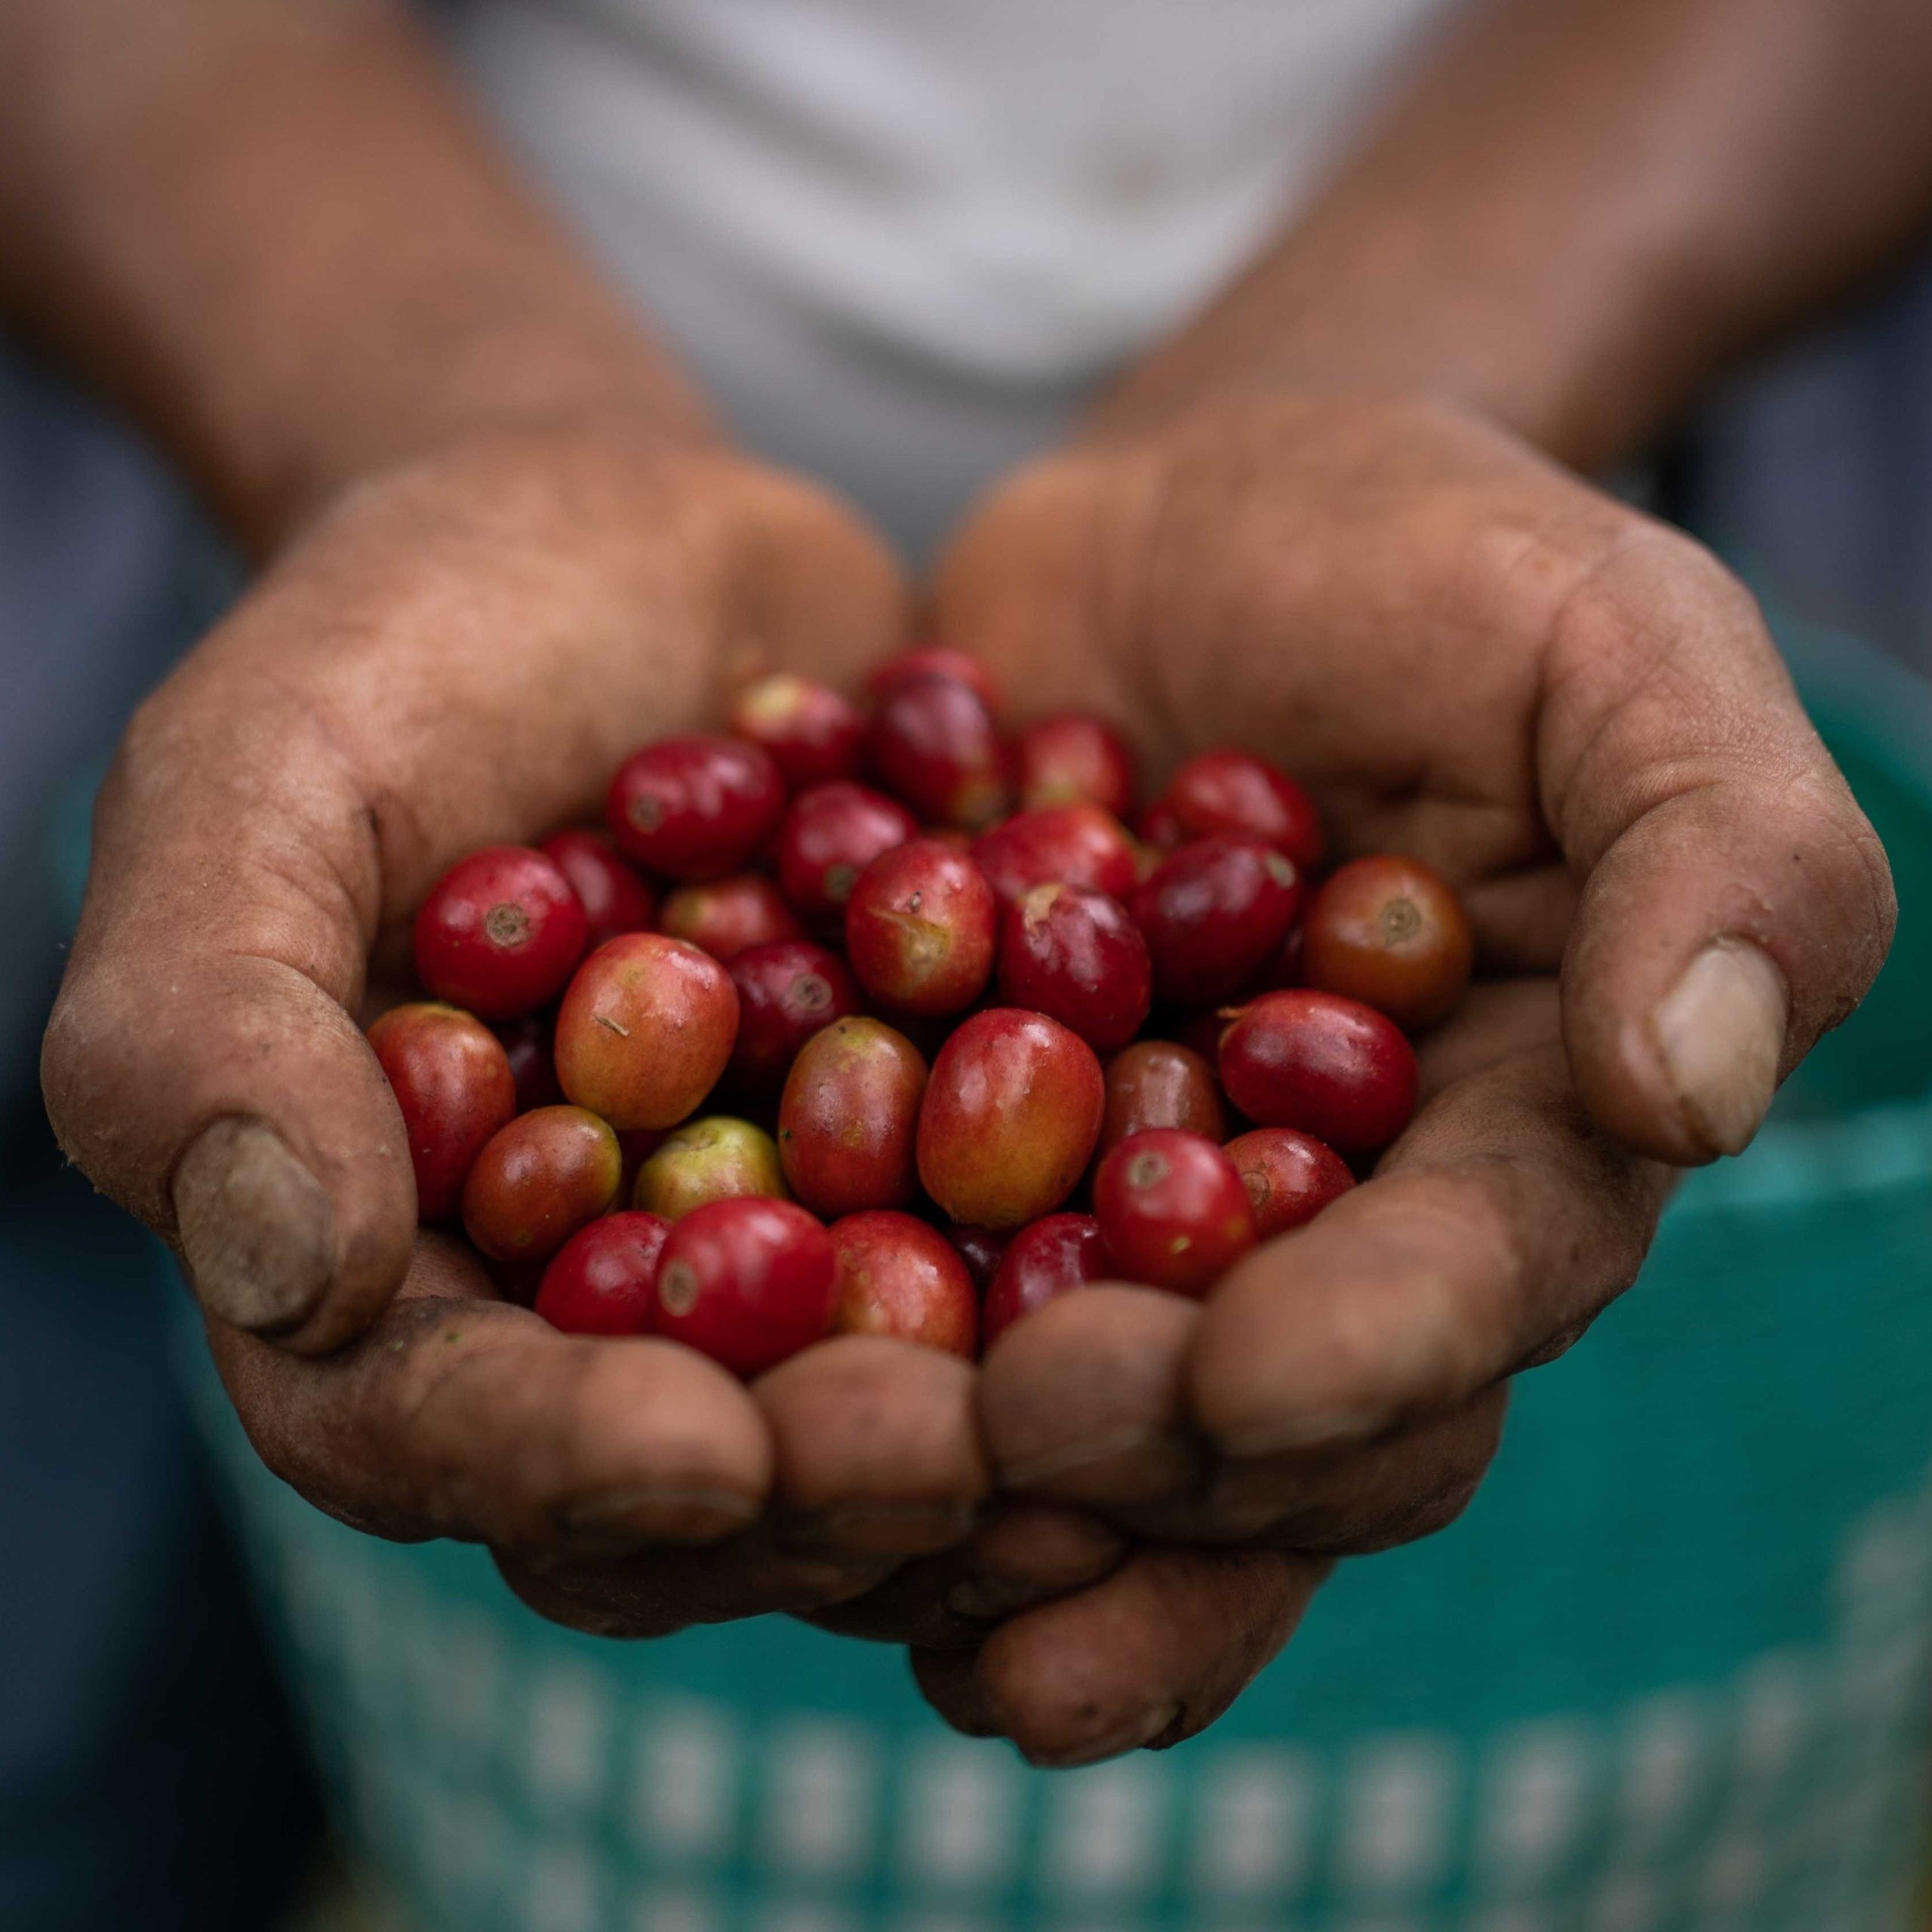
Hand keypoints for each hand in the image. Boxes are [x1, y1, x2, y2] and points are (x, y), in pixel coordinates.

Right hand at [39, 420, 1011, 1631]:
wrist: (618, 543)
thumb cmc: (396, 654)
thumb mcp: (252, 788)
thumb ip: (207, 1023)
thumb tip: (285, 1279)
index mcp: (401, 1273)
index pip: (451, 1432)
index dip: (565, 1463)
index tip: (703, 1447)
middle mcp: (607, 1302)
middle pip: (705, 1461)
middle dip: (826, 1482)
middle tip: (957, 1460)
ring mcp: (795, 1237)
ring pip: (896, 1388)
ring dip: (1012, 1424)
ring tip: (1126, 1399)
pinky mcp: (948, 1148)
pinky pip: (1041, 1230)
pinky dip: (1128, 1250)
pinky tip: (1240, 1242)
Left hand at [906, 389, 1894, 1757]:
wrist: (1207, 514)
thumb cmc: (1445, 569)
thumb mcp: (1620, 650)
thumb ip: (1718, 848)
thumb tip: (1698, 1091)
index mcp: (1497, 1150)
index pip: (1459, 1294)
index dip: (1363, 1357)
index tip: (1241, 1378)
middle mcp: (1309, 1233)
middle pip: (1249, 1421)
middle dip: (1136, 1455)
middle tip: (1004, 1444)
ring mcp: (1117, 1215)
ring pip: (1058, 1419)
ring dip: (955, 1500)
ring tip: (836, 1517)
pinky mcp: (948, 1159)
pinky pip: (882, 1285)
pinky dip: (806, 1365)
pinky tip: (713, 1436)